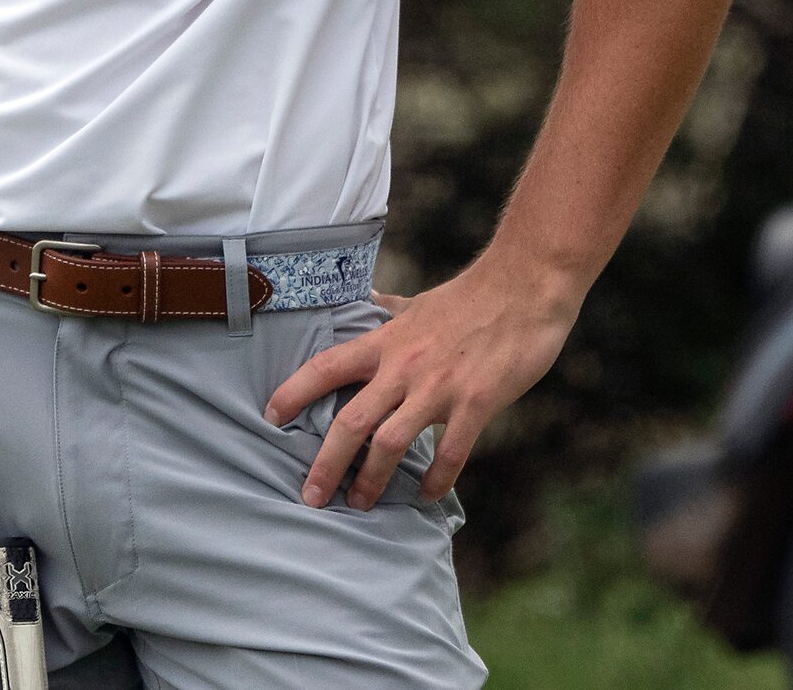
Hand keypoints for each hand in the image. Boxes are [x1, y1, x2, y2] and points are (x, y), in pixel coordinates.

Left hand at [262, 254, 577, 508]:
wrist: (522, 289)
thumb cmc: (467, 298)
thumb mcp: (414, 304)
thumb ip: (386, 310)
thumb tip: (365, 300)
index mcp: (383, 342)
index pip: (325, 368)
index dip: (293, 393)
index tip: (270, 418)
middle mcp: (402, 368)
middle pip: (350, 421)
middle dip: (326, 463)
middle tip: (310, 495)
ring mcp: (439, 388)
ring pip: (391, 443)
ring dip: (372, 480)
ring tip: (359, 503)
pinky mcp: (476, 403)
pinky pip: (450, 453)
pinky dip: (436, 480)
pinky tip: (426, 495)